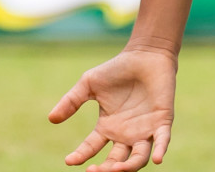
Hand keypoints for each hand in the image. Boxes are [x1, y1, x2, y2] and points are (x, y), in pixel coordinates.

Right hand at [48, 46, 177, 170]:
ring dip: (128, 167)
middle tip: (93, 171)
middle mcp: (126, 135)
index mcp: (107, 127)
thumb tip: (51, 119)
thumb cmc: (117, 69)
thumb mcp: (89, 84)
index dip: (80, 155)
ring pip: (138, 158)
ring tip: (116, 169)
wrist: (145, 54)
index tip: (69, 160)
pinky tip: (157, 160)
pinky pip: (163, 140)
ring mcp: (144, 130)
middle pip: (115, 162)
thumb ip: (71, 101)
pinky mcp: (162, 122)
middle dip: (105, 170)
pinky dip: (161, 150)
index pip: (91, 147)